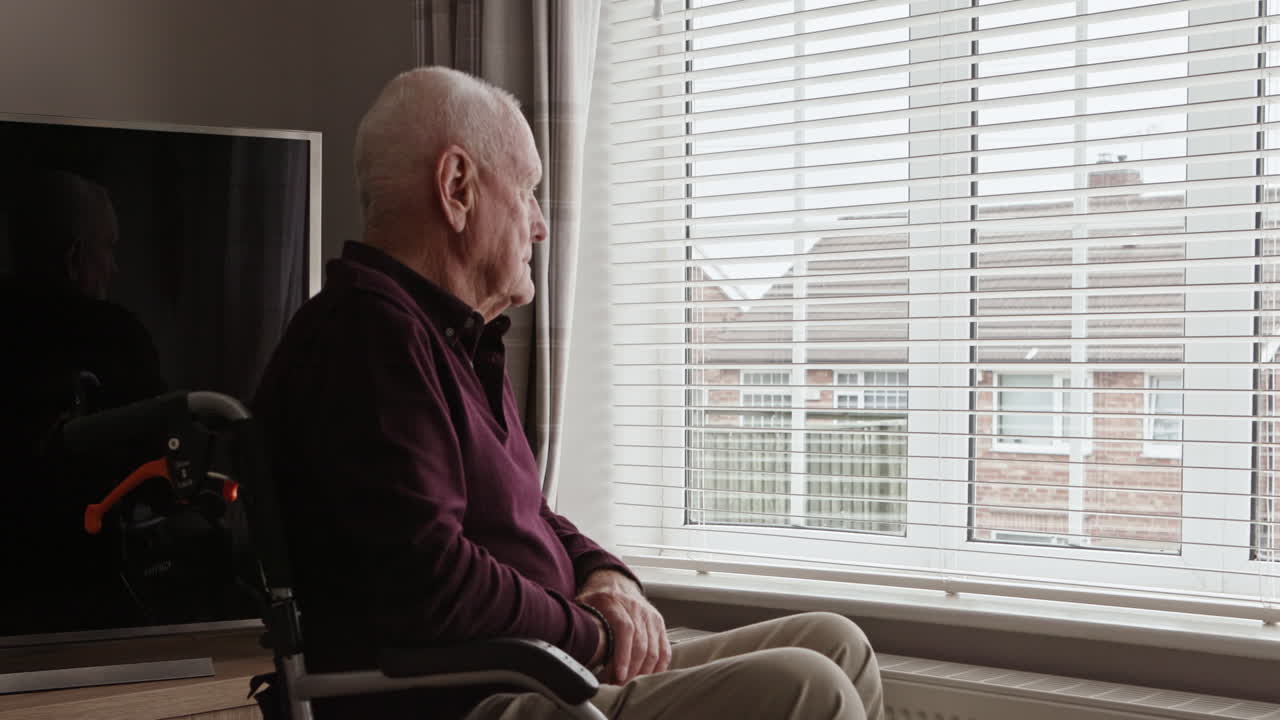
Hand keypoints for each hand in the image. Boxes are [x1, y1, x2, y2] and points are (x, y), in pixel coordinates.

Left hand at [576, 569, 669, 683]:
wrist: (615, 581)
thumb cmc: (596, 597)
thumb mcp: (583, 603)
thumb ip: (581, 621)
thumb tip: (574, 644)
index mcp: (615, 601)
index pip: (625, 629)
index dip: (622, 655)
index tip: (617, 675)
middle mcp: (637, 608)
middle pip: (640, 644)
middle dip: (631, 670)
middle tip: (619, 685)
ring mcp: (650, 616)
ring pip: (654, 650)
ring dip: (642, 671)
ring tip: (628, 684)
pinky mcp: (659, 624)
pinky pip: (664, 650)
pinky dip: (658, 667)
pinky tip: (647, 677)